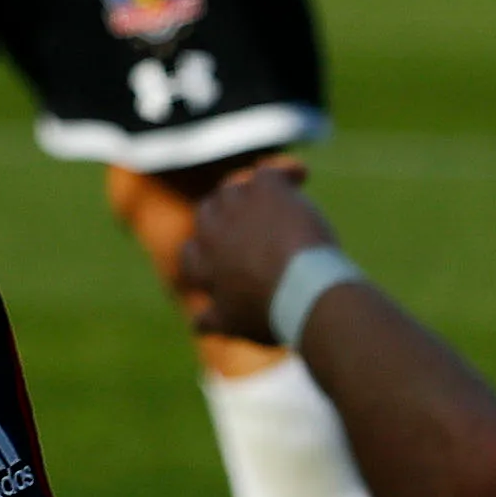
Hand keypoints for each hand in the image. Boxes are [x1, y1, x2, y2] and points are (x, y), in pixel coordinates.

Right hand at [178, 160, 339, 345]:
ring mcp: (238, 206)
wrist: (303, 293)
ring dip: (253, 195)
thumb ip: (212, 320)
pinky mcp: (266, 190)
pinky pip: (269, 171)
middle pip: (209, 210)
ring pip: (236, 189)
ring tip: (276, 204)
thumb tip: (196, 325)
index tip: (227, 257)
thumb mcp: (235, 323)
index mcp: (203, 262)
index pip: (192, 250)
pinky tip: (300, 178)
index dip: (208, 251)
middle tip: (252, 223)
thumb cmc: (270, 312)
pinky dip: (286, 174)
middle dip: (226, 217)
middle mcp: (213, 230)